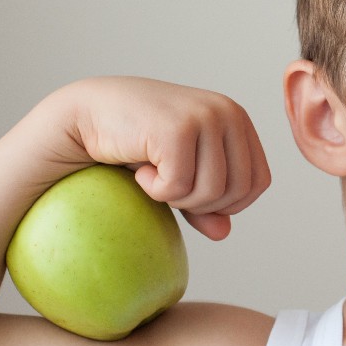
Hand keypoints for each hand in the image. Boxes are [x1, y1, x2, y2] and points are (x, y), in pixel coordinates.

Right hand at [47, 76, 270, 239]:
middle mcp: (227, 113)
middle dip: (202, 204)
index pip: (259, 182)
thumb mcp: (179, 171)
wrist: (86, 115)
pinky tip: (141, 170)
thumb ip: (206, 201)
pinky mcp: (177, 128)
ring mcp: (205, 117)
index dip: (228, 203)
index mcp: (237, 119)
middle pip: (239, 192)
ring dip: (177, 198)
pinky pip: (179, 187)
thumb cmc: (136, 142)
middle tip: (168, 185)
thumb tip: (224, 233)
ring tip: (154, 175)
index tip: (193, 193)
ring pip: (212, 192)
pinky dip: (156, 190)